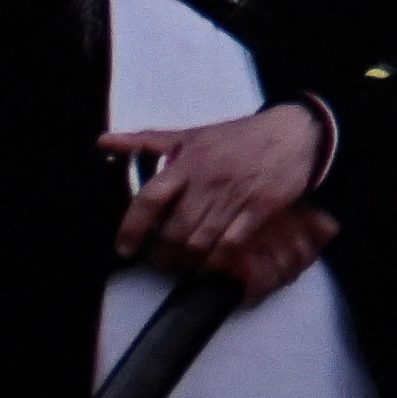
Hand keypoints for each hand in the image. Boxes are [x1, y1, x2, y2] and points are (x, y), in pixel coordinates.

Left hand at [107, 104, 339, 298]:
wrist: (294, 132)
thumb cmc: (237, 137)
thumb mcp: (190, 134)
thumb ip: (146, 142)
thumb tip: (103, 142)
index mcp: (187, 161)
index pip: (151, 198)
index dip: (133, 227)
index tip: (125, 248)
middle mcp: (208, 180)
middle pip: (174, 230)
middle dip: (163, 254)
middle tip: (160, 260)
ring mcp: (235, 195)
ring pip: (200, 242)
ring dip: (187, 262)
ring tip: (183, 265)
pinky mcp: (260, 208)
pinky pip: (231, 245)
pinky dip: (216, 262)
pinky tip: (211, 265)